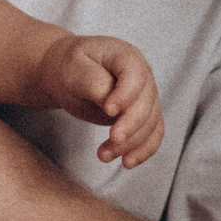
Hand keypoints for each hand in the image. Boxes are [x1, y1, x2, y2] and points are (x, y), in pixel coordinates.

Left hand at [39, 35, 162, 165]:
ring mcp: (145, 98)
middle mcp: (143, 77)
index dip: (126, 95)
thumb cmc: (70, 67)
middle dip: (130, 126)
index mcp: (126, 57)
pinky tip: (126, 162)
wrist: (68, 74)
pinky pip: (152, 135)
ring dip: (132, 144)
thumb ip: (93, 82)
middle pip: (147, 104)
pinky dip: (143, 151)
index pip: (136, 75)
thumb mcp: (74, 68)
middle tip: (111, 140)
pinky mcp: (142, 117)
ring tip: (103, 155)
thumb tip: (112, 106)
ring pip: (151, 124)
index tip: (108, 110)